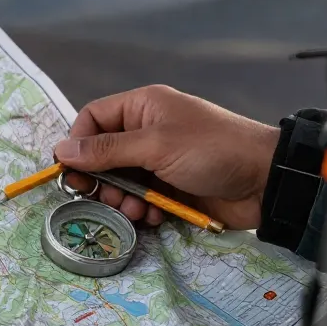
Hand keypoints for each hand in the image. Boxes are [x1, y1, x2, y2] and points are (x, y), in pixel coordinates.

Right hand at [53, 85, 279, 230]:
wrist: (265, 181)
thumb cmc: (211, 151)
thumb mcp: (155, 146)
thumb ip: (106, 150)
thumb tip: (61, 150)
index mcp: (142, 108)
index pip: (93, 119)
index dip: (78, 143)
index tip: (72, 171)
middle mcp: (146, 131)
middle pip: (102, 154)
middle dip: (100, 179)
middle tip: (99, 198)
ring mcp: (158, 161)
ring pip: (119, 181)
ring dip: (120, 199)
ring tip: (134, 211)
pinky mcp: (170, 188)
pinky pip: (141, 199)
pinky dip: (141, 211)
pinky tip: (153, 217)